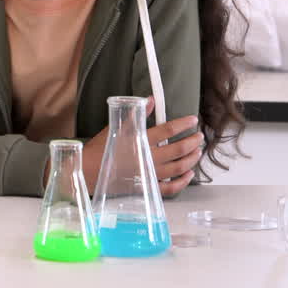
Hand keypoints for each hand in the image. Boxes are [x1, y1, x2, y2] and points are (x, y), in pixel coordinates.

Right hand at [79, 98, 201, 197]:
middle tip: (199, 136)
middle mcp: (149, 158)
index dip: (184, 124)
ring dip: (192, 159)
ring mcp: (150, 174)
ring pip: (180, 167)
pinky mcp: (148, 187)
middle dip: (193, 141)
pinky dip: (183, 181)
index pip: (169, 130)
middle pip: (179, 149)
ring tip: (198, 152)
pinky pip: (171, 187)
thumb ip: (135, 114)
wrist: (88, 172)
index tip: (193, 120)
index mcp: (141, 140)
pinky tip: (189, 174)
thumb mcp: (115, 127)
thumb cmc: (100, 149)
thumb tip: (150, 100)